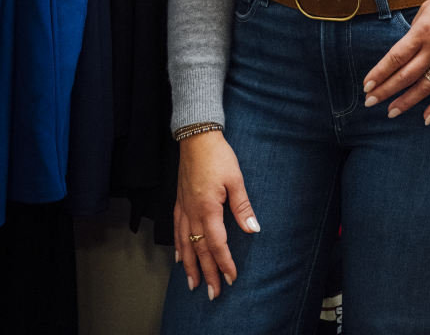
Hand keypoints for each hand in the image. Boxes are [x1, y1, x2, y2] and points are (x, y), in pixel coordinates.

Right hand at [175, 130, 259, 299]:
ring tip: (193, 283)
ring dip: (190, 265)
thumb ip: (242, 206)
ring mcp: (184, 207)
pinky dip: (178, 246)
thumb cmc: (217, 156)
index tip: (231, 277)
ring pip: (185, 243)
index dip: (224, 262)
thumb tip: (253, 228)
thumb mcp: (235, 179)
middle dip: (207, 272)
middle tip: (213, 292)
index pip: (217, 243)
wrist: (196, 137)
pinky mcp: (179, 201)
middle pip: (199, 249)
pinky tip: (180, 256)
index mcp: (208, 208)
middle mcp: (192, 212)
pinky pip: (177, 230)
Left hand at [362, 0, 429, 124]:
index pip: (396, 57)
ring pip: (425, 87)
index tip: (367, 85)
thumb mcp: (426, 9)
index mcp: (422, 32)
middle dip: (386, 91)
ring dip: (407, 102)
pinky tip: (426, 118)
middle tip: (370, 102)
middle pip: (406, 76)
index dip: (380, 73)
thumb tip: (405, 48)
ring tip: (391, 112)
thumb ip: (414, 31)